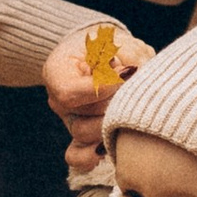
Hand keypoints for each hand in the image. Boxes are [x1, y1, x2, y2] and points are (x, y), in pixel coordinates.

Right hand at [42, 23, 151, 166]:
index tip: (127, 76)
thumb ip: (129, 53)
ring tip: (132, 109)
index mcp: (57, 72)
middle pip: (81, 119)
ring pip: (86, 137)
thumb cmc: (108, 44)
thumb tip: (140, 74)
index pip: (70, 92)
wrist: (102, 53)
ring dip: (113, 126)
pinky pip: (78, 157)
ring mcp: (70, 121)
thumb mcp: (117, 39)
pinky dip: (93, 156)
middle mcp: (58, 101)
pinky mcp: (82, 137)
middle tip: (136, 92)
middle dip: (114, 107)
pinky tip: (112, 147)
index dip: (101, 89)